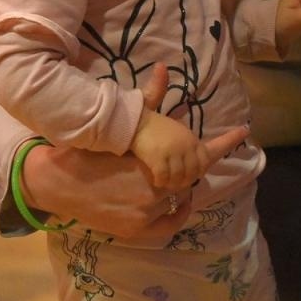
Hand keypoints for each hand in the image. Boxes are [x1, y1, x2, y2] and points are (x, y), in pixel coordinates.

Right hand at [20, 66, 245, 237]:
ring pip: (176, 199)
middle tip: (173, 162)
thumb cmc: (90, 151)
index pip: (203, 154)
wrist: (57, 182)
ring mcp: (147, 215)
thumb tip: (163, 68)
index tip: (243, 131)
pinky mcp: (136, 232)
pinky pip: (168, 225)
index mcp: (157, 163)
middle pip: (187, 178)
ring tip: (158, 178)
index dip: (225, 142)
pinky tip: (176, 205)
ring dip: (174, 189)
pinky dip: (174, 215)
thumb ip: (149, 100)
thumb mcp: (124, 126)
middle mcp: (156, 191)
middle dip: (184, 168)